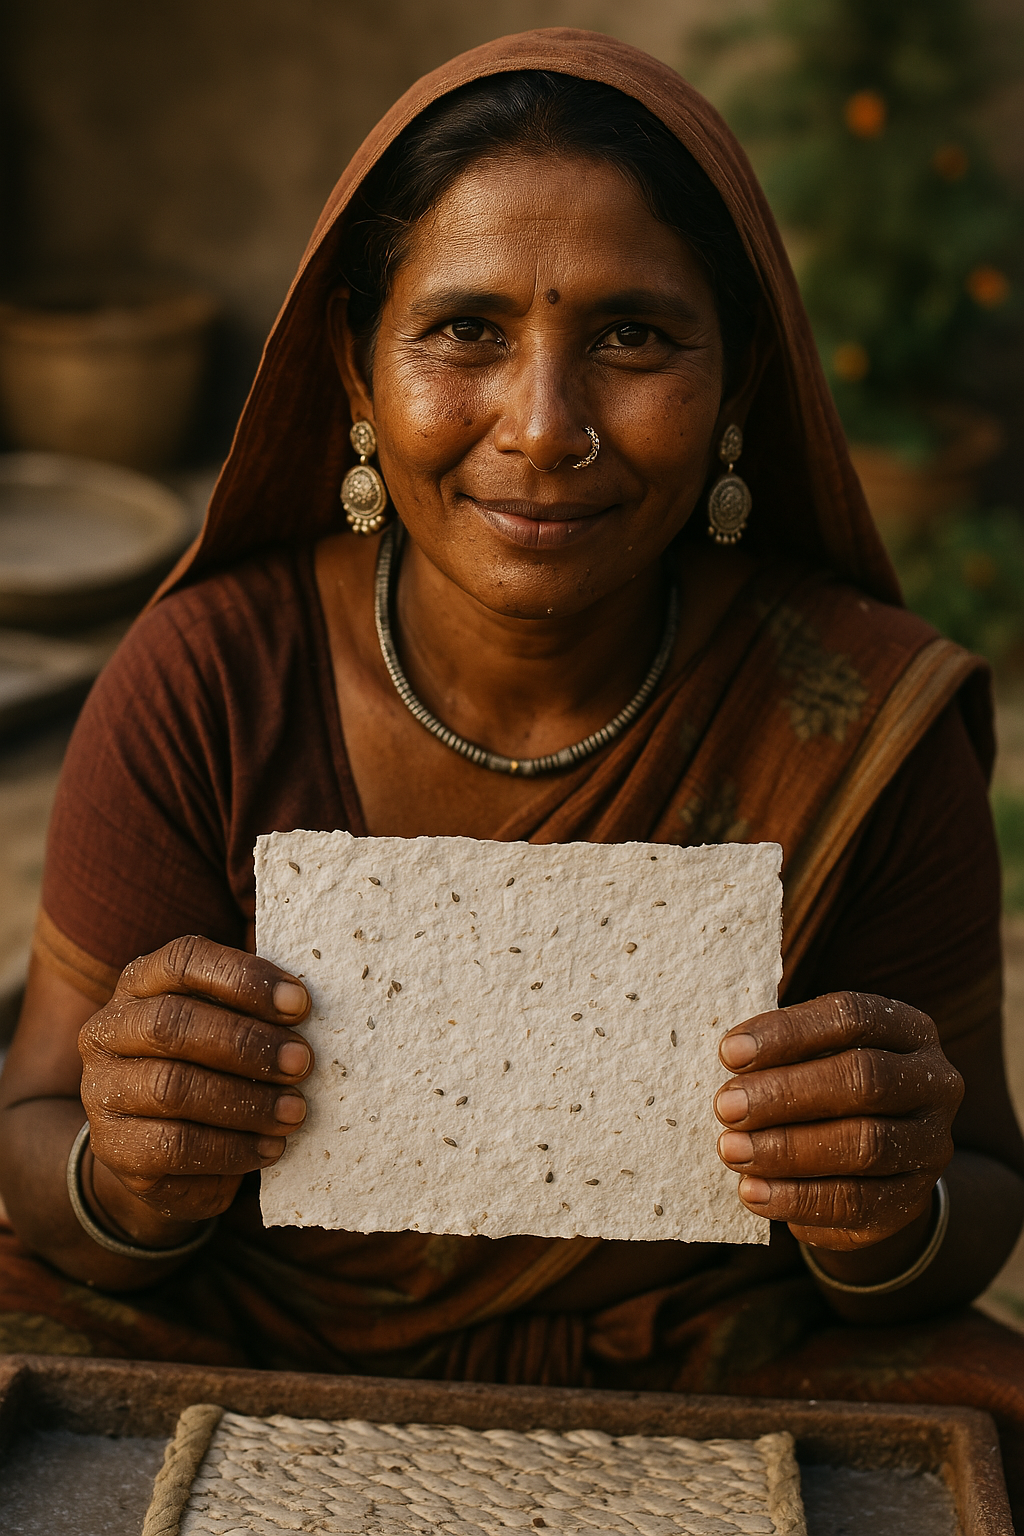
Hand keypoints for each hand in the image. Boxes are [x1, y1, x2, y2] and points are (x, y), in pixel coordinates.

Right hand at [78, 935, 312, 1238]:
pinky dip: (232, 1148)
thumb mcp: (230, 1026)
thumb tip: (307, 1000)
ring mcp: (103, 1091)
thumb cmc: (213, 1068)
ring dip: (246, 1101)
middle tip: (302, 1062)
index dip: (243, 978)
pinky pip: (173, 1147)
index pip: (183, 961)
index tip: (300, 1003)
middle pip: (172, 1024)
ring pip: (172, 1088)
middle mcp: (110, 1030)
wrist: (164, 1152)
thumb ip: (258, 1006)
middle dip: (247, 1043)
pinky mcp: (114, 1148)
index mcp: (141, 983)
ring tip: (295, 1111)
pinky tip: (270, 1147)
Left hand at [714, 991, 962, 1251]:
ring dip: (787, 1149)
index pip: (853, 1017)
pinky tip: (753, 1191)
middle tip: (726, 1106)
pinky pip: (856, 1202)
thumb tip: (734, 1053)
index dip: (789, 1033)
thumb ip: (782, 1049)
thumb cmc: (826, 1089)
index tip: (729, 1052)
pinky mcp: (912, 1199)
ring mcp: (930, 1144)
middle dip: (786, 1093)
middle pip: (864, 1079)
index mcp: (908, 1031)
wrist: (873, 1168)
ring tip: (731, 1149)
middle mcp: (933, 1084)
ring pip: (864, 1145)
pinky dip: (797, 1198)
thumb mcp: (813, 1056)